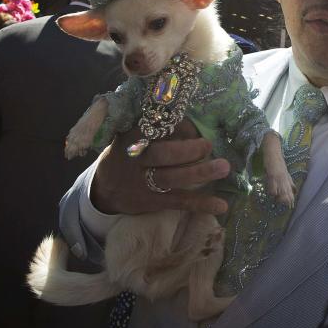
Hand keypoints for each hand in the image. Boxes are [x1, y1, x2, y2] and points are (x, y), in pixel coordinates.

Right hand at [90, 119, 229, 215]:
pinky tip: (221, 205)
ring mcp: (145, 183)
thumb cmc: (128, 155)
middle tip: (208, 144)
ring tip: (224, 167)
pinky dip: (201, 204)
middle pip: (163, 154)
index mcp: (133, 138)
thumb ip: (156, 127)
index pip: (154, 129)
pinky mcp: (154, 202)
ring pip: (173, 178)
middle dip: (188, 150)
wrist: (104, 189)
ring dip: (200, 173)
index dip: (176, 126)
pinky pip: (180, 202)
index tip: (193, 126)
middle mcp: (137, 160)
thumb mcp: (132, 135)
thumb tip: (191, 121)